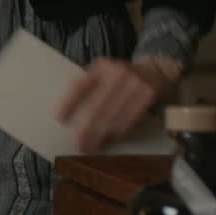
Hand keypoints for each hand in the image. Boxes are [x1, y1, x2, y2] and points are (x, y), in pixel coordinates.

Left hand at [54, 56, 180, 152]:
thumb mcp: (105, 74)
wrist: (157, 69)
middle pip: (97, 105)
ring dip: (102, 135)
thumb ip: (90, 88)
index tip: (58, 120)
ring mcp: (135, 83)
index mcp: (101, 67)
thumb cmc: (123, 77)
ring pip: (114, 115)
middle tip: (77, 144)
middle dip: (86, 128)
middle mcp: (118, 72)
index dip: (68, 103)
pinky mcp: (149, 94)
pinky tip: (110, 140)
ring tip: (91, 147)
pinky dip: (119, 132)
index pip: (80, 85)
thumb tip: (67, 117)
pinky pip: (131, 119)